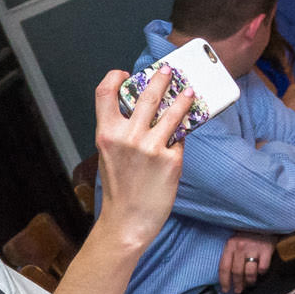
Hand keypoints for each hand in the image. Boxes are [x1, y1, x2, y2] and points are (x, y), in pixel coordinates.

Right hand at [93, 67, 190, 247]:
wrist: (127, 222)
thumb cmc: (119, 190)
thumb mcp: (109, 156)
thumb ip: (121, 132)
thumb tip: (142, 111)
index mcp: (106, 134)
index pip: (104, 92)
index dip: (114, 77)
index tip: (125, 74)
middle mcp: (127, 136)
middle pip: (147, 94)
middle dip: (162, 78)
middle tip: (169, 71)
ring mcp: (151, 147)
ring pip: (172, 111)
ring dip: (183, 98)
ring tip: (189, 91)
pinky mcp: (171, 160)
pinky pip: (180, 138)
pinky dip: (184, 131)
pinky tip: (188, 125)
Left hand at [219, 233, 275, 293]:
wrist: (264, 222)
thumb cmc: (248, 234)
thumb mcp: (235, 241)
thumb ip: (231, 255)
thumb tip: (228, 276)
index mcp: (230, 245)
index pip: (224, 267)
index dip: (224, 281)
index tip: (225, 290)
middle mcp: (240, 247)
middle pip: (236, 272)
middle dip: (237, 284)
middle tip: (238, 290)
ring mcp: (254, 248)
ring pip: (249, 272)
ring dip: (249, 281)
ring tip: (250, 283)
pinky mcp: (266, 250)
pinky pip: (263, 268)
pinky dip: (261, 272)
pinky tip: (260, 271)